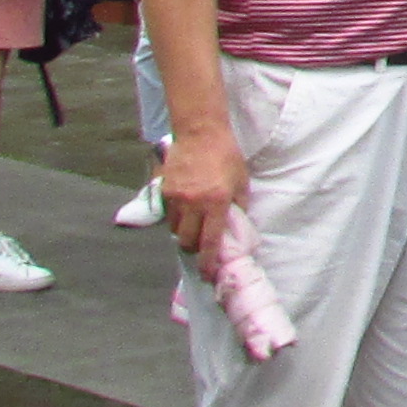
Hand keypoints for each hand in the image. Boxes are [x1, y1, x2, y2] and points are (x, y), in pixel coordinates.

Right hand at [159, 118, 249, 259]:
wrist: (200, 132)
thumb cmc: (226, 156)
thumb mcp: (241, 182)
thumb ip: (238, 206)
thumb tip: (234, 226)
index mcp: (217, 202)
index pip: (210, 242)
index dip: (207, 263)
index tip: (207, 274)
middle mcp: (195, 204)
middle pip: (187, 241)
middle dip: (194, 248)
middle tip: (200, 246)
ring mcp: (177, 197)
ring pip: (175, 230)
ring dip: (183, 233)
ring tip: (192, 227)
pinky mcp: (165, 190)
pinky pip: (168, 215)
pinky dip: (175, 219)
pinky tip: (184, 211)